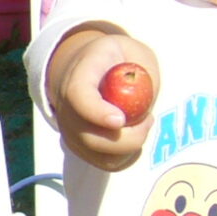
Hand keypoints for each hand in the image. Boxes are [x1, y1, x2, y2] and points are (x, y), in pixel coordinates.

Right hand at [48, 28, 161, 170]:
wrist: (87, 68)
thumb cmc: (116, 59)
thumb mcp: (133, 52)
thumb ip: (143, 72)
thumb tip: (145, 97)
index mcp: (79, 75)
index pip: (78, 98)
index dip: (96, 112)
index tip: (120, 120)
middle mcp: (67, 107)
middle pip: (88, 138)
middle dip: (127, 139)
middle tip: (149, 119)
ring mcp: (70, 130)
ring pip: (99, 156)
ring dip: (130, 148)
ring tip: (141, 124)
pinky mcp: (80, 147)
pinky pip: (106, 163)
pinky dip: (127, 156)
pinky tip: (133, 135)